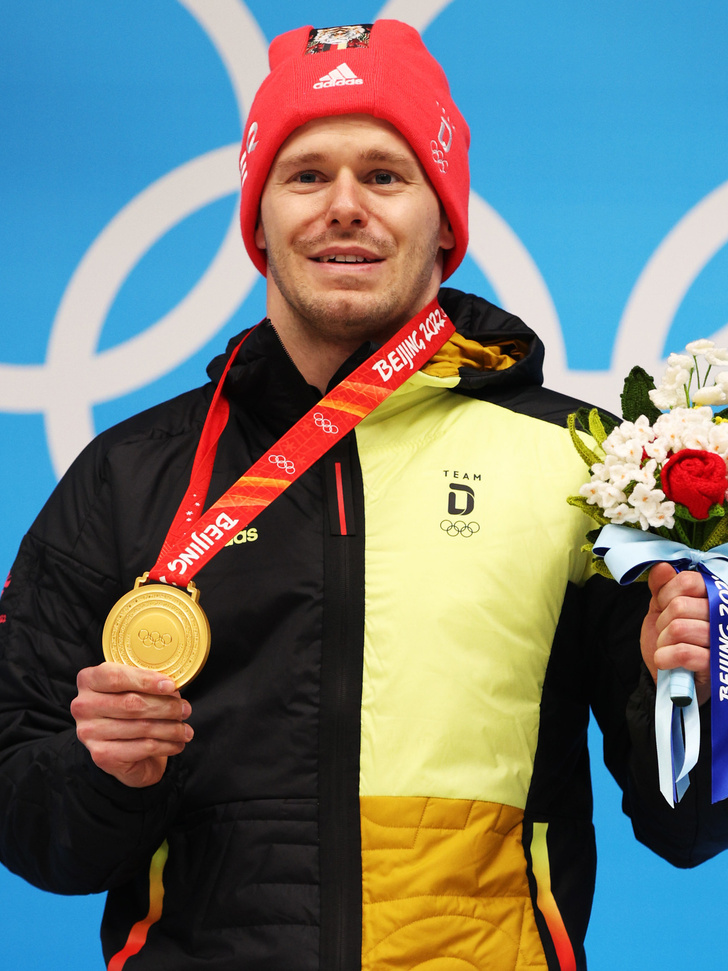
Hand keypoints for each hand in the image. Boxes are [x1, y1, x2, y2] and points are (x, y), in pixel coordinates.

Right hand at [71, 662, 192, 787]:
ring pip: (141, 727)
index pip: (116, 677)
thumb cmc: (129, 710)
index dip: (146, 680)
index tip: (171, 685)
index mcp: (88, 680)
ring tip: (186, 729)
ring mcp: (89, 732)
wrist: (119, 750)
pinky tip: (177, 744)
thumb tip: (172, 685)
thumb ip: (146, 681)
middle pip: (132, 703)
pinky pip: (142, 747)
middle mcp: (83, 705)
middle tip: (186, 709)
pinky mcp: (101, 755)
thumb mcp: (134, 688)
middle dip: (166, 706)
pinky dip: (165, 745)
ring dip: (170, 728)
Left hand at [641, 563, 710, 703]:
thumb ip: (661, 586)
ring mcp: (721, 640)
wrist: (668, 677)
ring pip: (679, 629)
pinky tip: (666, 661)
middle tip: (666, 632)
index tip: (663, 605)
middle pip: (680, 606)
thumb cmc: (668, 639)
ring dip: (663, 641)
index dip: (667, 593)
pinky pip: (684, 652)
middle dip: (663, 621)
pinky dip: (666, 657)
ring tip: (668, 647)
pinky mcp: (716, 664)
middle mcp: (722, 616)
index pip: (688, 581)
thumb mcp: (660, 608)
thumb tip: (663, 567)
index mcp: (711, 597)